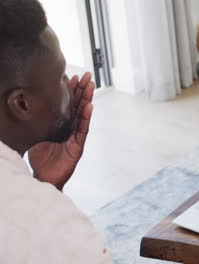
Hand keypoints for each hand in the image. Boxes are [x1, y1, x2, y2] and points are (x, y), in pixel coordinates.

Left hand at [28, 73, 94, 189]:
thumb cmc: (39, 160)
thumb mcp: (34, 136)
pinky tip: (89, 106)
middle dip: (82, 90)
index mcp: (60, 125)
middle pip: (78, 106)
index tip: (72, 77)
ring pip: (83, 115)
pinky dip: (85, 117)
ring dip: (87, 99)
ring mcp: (75, 137)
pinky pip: (83, 130)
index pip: (67, 105)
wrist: (43, 179)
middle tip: (86, 75)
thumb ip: (35, 123)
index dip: (71, 91)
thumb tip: (22, 108)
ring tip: (90, 86)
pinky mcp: (77, 147)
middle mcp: (70, 129)